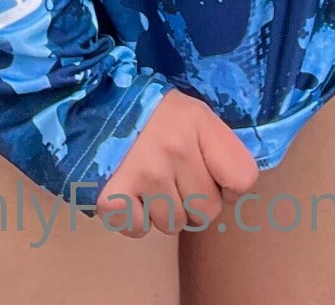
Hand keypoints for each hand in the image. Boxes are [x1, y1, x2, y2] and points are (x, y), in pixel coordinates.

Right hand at [93, 86, 259, 236]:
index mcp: (198, 122)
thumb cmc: (151, 113)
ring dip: (162, 210)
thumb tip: (236, 192)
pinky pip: (140, 230)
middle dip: (193, 201)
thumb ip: (218, 147)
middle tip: (172, 176)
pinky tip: (128, 191)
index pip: (243, 178)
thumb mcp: (192, 114)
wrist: (92, 104)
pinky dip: (134, 218)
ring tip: (148, 180)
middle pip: (208, 212)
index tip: (212, 175)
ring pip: (173, 225)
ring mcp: (144, 174)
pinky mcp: (113, 197)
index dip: (230, 185)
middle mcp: (174, 148)